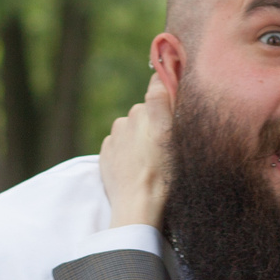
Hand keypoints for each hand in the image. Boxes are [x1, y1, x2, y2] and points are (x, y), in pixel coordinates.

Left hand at [99, 75, 174, 227]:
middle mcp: (128, 117)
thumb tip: (159, 74)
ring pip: (132, 131)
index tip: (173, 120)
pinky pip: (119, 146)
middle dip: (154, 126)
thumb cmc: (164, 174)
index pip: (159, 91)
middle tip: (166, 150)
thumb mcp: (173, 136)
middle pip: (146, 114)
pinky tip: (137, 170)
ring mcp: (115, 136)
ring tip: (151, 164)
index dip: (167, 103)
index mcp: (146, 110)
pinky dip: (128, 154)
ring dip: (140, 141)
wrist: (138, 205)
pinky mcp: (105, 153)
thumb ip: (164, 101)